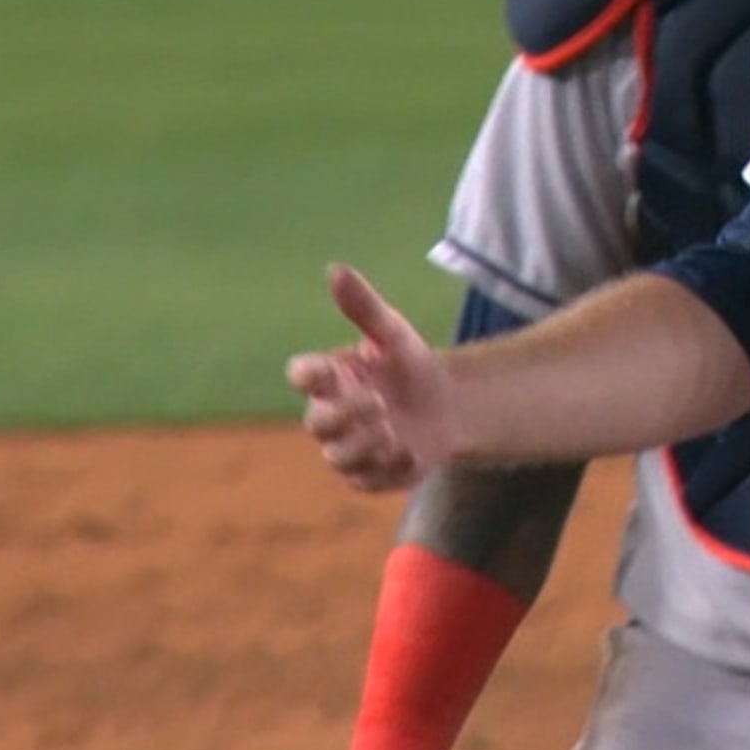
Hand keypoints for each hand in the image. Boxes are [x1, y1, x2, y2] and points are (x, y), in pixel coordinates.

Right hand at [288, 264, 458, 492]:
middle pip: (315, 423)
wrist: (448, 405)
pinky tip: (410, 450)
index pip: (301, 375)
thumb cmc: (410, 364)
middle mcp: (331, 415)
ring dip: (366, 443)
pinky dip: (388, 466)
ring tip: (395, 428)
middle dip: (345, 414)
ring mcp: (347, 447)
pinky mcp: (369, 474)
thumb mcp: (392, 331)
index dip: (307, 375)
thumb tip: (335, 268)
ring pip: (338, 456)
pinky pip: (365, 480)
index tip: (328, 372)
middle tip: (379, 403)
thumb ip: (363, 305)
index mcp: (330, 378)